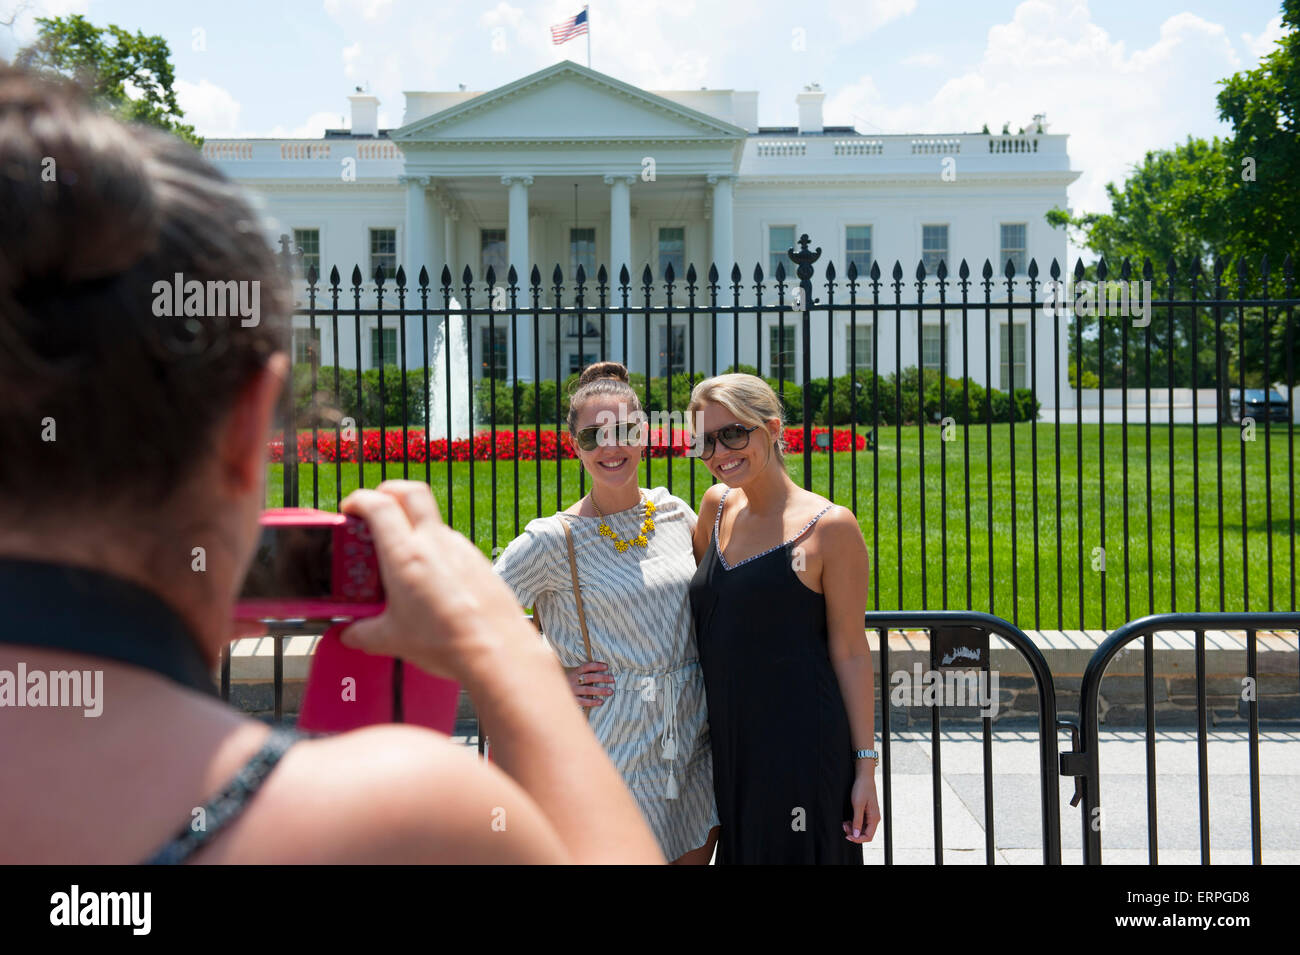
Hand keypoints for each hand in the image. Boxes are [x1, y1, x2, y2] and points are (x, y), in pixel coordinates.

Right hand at [335, 481, 536, 680]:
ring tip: (402, 559)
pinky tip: (432, 581)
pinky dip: (436, 551)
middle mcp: (435, 543)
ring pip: (433, 520)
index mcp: (406, 555)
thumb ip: (363, 633)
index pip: (379, 504)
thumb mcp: (392, 640)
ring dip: (414, 527)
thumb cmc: (446, 642)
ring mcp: (461, 548)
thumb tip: (349, 633)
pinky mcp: (478, 560)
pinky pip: (452, 545)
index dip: (359, 499)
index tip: (350, 509)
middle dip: (389, 491)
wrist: (497, 650)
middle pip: (411, 491)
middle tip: (375, 509)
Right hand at [563, 662, 612, 706]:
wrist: (549, 692)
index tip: (607, 666)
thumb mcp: (565, 670)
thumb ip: (572, 666)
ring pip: (588, 690)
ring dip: (600, 690)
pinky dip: (592, 702)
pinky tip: (601, 702)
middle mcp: (573, 680)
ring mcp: (572, 690)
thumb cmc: (561, 680)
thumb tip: (578, 658)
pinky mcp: (572, 700)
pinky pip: (583, 701)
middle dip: (602, 678)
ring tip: (610, 691)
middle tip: (613, 679)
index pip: (587, 667)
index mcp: (573, 672)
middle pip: (590, 678)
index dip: (597, 666)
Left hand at [842, 772, 879, 842]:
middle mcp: (874, 819)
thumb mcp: (858, 805)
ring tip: (845, 823)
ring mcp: (870, 816)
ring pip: (861, 829)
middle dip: (853, 833)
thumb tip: (856, 835)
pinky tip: (847, 820)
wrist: (864, 778)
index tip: (848, 836)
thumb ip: (857, 821)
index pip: (868, 836)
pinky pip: (860, 823)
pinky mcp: (866, 813)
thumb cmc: (862, 789)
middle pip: (864, 834)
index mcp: (874, 818)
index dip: (858, 839)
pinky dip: (853, 823)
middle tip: (844, 826)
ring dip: (852, 828)